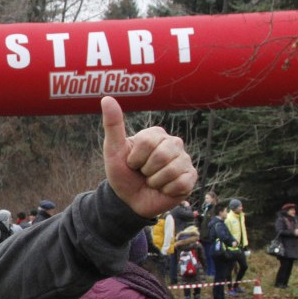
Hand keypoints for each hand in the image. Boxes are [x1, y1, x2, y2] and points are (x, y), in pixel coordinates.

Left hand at [101, 96, 196, 218]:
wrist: (129, 200)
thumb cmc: (122, 174)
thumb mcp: (113, 150)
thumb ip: (113, 125)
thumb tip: (106, 98)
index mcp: (156, 134)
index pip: (147, 142)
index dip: (135, 159)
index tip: (132, 163)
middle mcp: (173, 143)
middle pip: (161, 156)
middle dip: (145, 171)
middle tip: (143, 174)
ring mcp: (184, 160)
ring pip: (171, 170)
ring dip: (155, 182)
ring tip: (152, 181)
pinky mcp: (191, 177)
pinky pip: (181, 183)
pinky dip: (167, 190)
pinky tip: (164, 189)